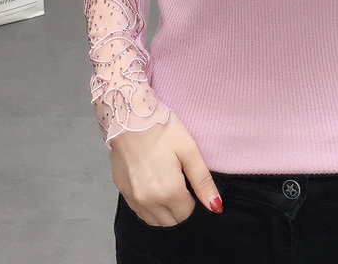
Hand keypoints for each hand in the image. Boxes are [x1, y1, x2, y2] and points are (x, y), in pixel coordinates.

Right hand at [109, 112, 222, 226]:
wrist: (129, 116)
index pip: (186, 213)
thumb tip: (216, 206)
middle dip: (178, 206)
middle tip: (178, 179)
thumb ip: (202, 181)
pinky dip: (148, 205)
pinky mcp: (121, 190)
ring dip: (163, 209)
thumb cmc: (162, 129)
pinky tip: (150, 182)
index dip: (191, 198)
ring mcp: (132, 197)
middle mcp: (148, 200)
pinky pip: (138, 210)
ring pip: (153, 220)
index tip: (187, 178)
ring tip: (164, 181)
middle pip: (170, 220)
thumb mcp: (189, 150)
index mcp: (168, 191)